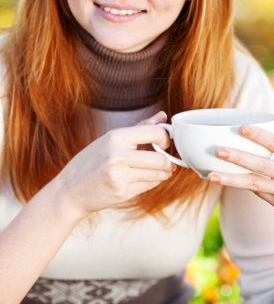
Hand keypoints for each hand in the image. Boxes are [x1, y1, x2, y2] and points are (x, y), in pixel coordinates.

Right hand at [56, 111, 173, 218]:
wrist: (69, 190)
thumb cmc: (91, 161)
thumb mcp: (111, 139)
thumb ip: (140, 127)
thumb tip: (162, 116)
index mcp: (116, 137)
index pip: (155, 132)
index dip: (166, 138)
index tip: (165, 143)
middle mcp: (117, 155)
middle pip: (161, 158)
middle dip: (168, 161)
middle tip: (166, 160)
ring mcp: (119, 175)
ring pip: (158, 174)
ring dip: (163, 173)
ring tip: (159, 170)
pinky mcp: (122, 192)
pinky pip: (149, 186)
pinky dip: (153, 182)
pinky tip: (147, 178)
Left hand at [207, 126, 273, 219]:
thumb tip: (249, 140)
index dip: (259, 135)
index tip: (240, 128)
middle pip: (261, 165)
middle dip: (238, 158)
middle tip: (218, 151)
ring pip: (254, 184)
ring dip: (231, 179)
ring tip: (210, 176)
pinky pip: (258, 193)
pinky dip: (241, 185)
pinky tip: (224, 179)